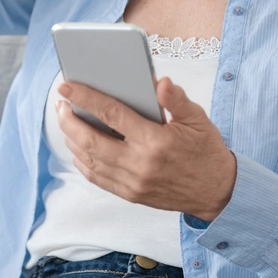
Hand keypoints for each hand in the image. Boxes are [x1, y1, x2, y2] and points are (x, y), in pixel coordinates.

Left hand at [56, 76, 236, 221]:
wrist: (217, 192)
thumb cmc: (206, 151)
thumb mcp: (197, 119)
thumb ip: (177, 99)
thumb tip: (160, 82)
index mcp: (155, 141)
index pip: (111, 114)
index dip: (85, 98)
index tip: (66, 86)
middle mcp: (139, 164)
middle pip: (90, 140)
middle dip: (69, 120)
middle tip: (60, 104)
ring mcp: (132, 182)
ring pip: (89, 160)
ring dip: (71, 139)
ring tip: (65, 120)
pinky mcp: (130, 194)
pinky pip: (96, 177)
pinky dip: (81, 160)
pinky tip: (77, 146)